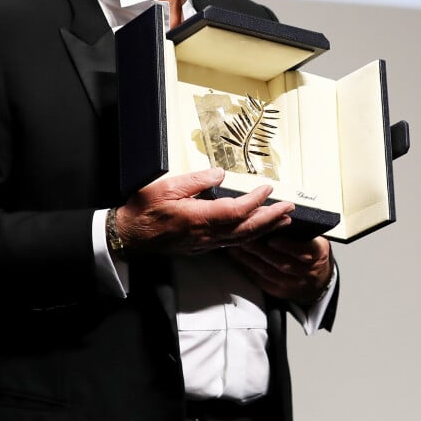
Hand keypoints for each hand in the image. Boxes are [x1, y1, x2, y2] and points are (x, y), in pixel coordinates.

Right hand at [115, 168, 293, 256]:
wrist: (130, 235)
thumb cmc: (144, 210)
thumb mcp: (167, 187)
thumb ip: (196, 180)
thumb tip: (220, 174)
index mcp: (199, 218)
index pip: (236, 212)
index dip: (256, 201)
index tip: (269, 189)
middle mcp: (206, 235)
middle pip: (246, 230)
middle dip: (271, 218)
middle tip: (289, 208)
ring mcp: (205, 244)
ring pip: (242, 239)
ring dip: (265, 229)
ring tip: (282, 220)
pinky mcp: (202, 247)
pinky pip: (232, 244)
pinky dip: (250, 236)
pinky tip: (257, 231)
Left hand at [228, 235, 333, 304]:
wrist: (318, 278)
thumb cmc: (312, 251)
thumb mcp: (315, 236)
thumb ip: (299, 228)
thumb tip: (277, 212)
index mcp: (317, 253)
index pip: (304, 250)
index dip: (287, 246)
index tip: (272, 238)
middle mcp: (306, 271)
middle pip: (282, 263)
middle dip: (261, 250)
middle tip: (245, 238)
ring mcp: (293, 283)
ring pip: (269, 272)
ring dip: (250, 259)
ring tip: (237, 246)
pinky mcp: (280, 290)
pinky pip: (261, 280)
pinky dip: (248, 269)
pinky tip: (238, 259)